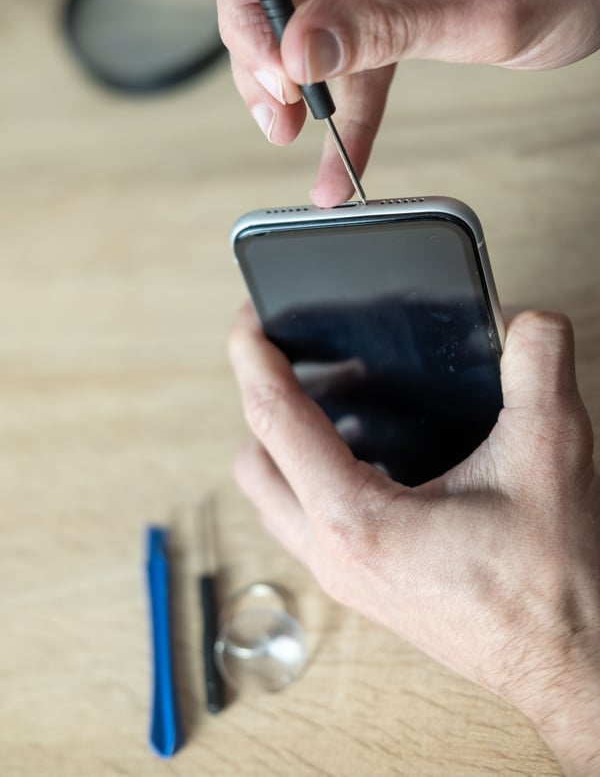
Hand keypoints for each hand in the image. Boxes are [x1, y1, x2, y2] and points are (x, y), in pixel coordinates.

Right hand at [196, 0, 599, 204]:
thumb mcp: (488, 4)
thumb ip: (390, 25)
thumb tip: (301, 49)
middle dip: (257, 31)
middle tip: (273, 96)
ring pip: (293, 15)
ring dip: (283, 79)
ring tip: (290, 129)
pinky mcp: (381, 3)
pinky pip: (344, 56)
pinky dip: (336, 109)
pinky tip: (331, 158)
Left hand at [229, 305, 599, 774]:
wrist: (572, 663)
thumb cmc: (555, 587)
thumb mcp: (550, 456)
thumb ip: (536, 369)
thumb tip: (525, 321)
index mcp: (359, 522)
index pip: (276, 421)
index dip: (254, 358)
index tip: (248, 318)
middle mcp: (336, 555)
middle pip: (255, 463)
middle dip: (259, 400)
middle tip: (285, 356)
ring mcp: (346, 576)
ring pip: (274, 498)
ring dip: (281, 443)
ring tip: (324, 395)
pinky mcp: (365, 585)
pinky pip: (306, 521)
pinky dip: (311, 476)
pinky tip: (365, 451)